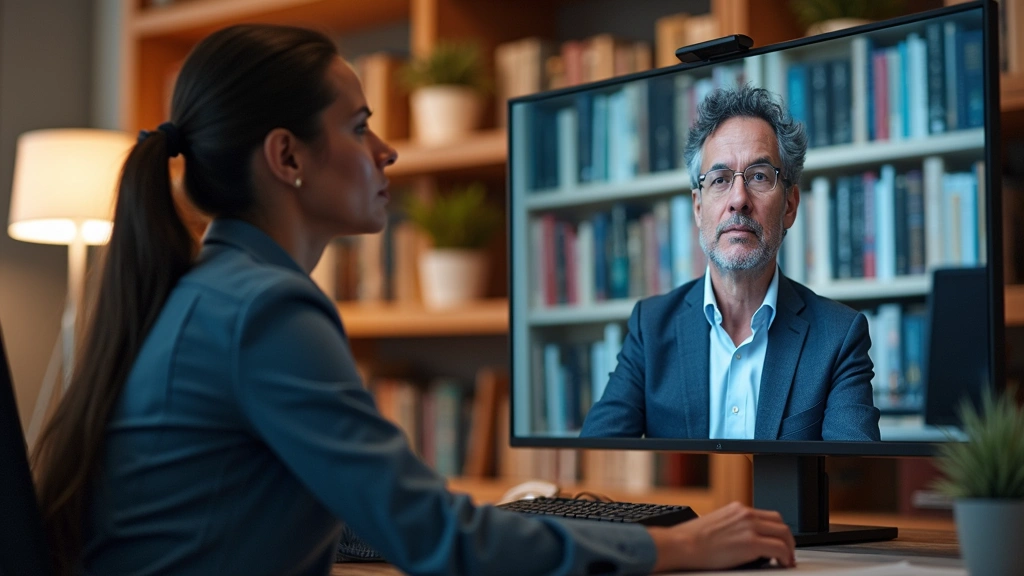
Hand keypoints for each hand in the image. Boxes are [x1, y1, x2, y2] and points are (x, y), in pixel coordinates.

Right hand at [647, 501, 795, 570]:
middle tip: (787, 552)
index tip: (777, 541)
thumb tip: (741, 540)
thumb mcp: (715, 524)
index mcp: (737, 509)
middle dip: (787, 538)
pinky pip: (779, 548)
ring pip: (784, 533)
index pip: (767, 515)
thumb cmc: (690, 540)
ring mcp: (749, 527)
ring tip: (787, 560)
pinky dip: (785, 557)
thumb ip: (731, 527)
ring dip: (789, 547)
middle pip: (779, 522)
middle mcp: (745, 514)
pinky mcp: (751, 543)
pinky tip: (782, 564)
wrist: (681, 544)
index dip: (776, 530)